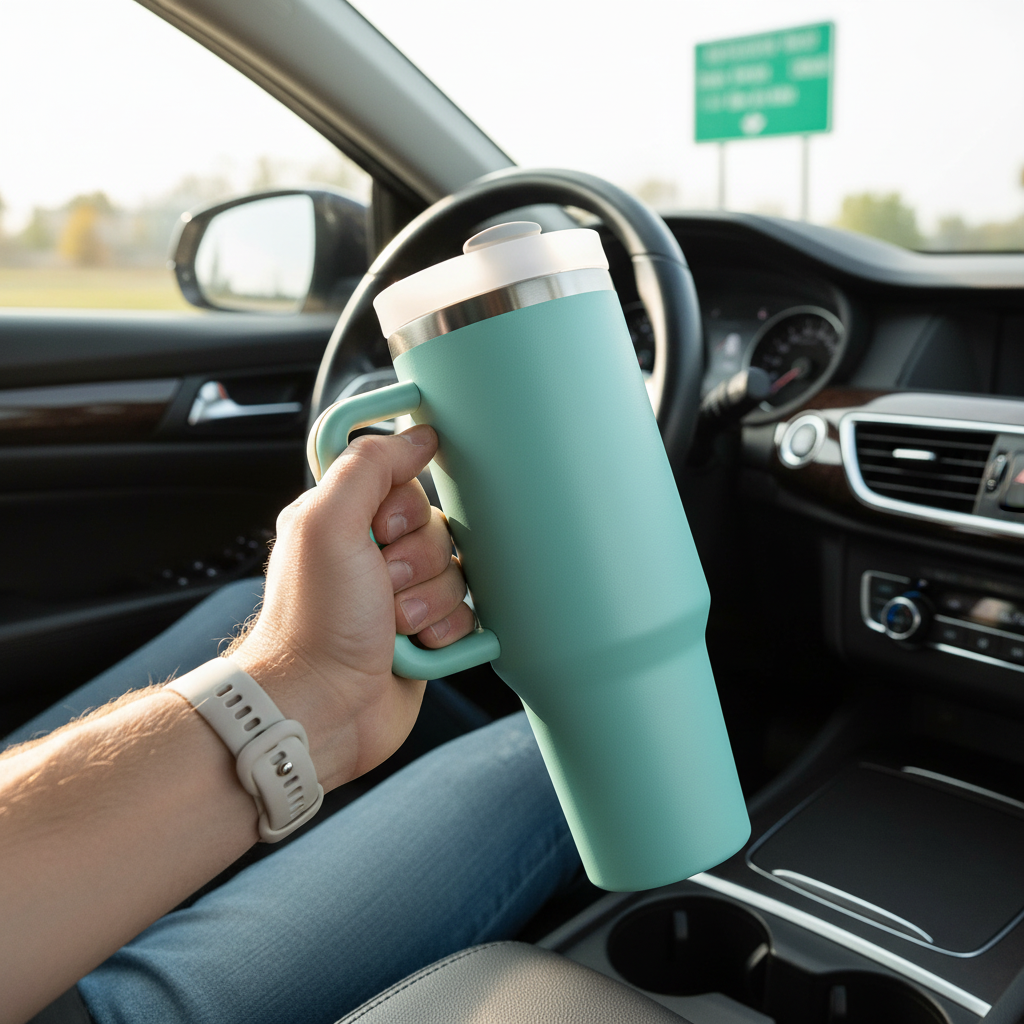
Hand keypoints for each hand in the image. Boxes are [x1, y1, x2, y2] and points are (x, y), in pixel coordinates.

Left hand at [230, 425, 475, 790]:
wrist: (321, 708)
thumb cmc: (312, 624)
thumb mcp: (327, 524)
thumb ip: (368, 467)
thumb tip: (417, 436)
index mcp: (343, 518)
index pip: (400, 479)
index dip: (403, 501)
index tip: (388, 524)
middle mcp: (371, 553)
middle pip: (437, 526)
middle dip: (417, 559)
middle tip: (382, 584)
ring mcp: (399, 595)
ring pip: (455, 571)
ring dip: (429, 600)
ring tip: (392, 623)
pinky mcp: (423, 632)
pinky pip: (467, 613)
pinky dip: (446, 629)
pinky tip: (415, 643)